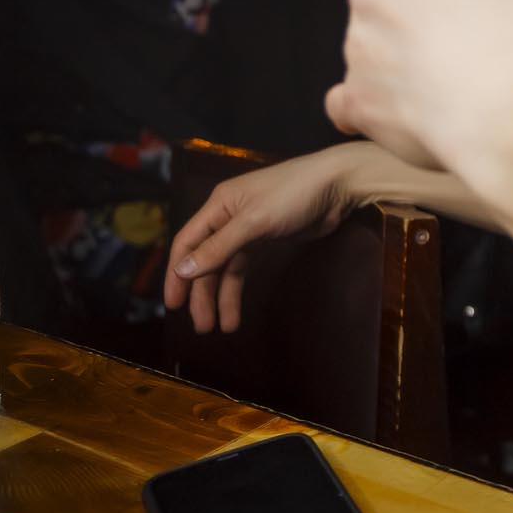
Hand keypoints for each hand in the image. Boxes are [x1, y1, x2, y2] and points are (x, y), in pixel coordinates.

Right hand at [163, 146, 363, 332]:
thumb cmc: (294, 194)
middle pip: (205, 260)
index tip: (173, 304)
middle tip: (201, 326)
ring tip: (220, 327)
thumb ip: (219, 247)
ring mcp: (248, 228)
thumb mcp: (254, 221)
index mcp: (218, 205)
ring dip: (221, 297)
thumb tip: (182, 270)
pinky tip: (236, 312)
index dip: (177, 273)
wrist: (339, 185)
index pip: (186, 242)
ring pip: (225, 268)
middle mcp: (228, 217)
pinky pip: (244, 267)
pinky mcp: (267, 238)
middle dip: (201, 293)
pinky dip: (238, 289)